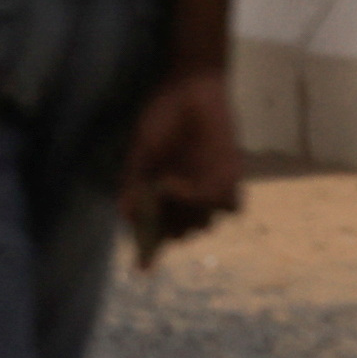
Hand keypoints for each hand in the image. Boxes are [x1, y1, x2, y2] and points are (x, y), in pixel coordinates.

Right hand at [120, 70, 245, 263]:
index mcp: (163, 194)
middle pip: (181, 231)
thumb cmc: (161, 118)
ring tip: (169, 184)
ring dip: (187, 213)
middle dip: (168, 226)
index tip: (141, 269)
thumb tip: (125, 212)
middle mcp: (188, 197)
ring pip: (204, 222)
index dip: (151, 251)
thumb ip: (133, 181)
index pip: (158, 230)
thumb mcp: (141, 150)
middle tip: (153, 205)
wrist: (191, 88)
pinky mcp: (231, 178)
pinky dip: (209, 200)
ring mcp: (211, 190)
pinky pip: (229, 205)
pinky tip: (188, 180)